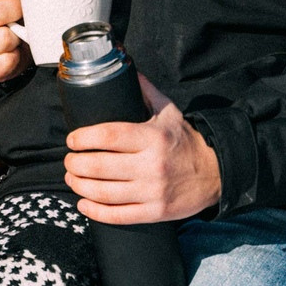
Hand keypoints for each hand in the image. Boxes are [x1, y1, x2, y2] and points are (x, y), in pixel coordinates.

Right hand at [0, 0, 29, 82]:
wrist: (6, 51)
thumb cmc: (2, 15)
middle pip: (0, 11)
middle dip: (17, 12)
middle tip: (17, 16)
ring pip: (6, 36)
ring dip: (17, 35)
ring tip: (13, 34)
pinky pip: (8, 59)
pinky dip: (16, 55)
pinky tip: (10, 52)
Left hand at [64, 73, 223, 222]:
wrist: (216, 172)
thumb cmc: (185, 140)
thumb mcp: (169, 112)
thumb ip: (146, 92)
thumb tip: (126, 70)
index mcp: (152, 137)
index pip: (108, 136)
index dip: (83, 138)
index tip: (72, 140)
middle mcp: (151, 165)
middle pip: (99, 166)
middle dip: (75, 164)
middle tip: (69, 161)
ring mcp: (153, 191)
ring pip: (104, 192)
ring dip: (79, 186)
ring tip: (72, 178)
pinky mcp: (155, 212)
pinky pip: (118, 215)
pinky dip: (95, 211)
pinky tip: (84, 203)